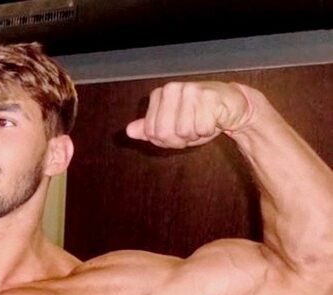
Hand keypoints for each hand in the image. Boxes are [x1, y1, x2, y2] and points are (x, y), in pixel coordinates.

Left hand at [126, 81, 252, 148]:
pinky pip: (202, 128)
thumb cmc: (199, 118)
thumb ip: (149, 129)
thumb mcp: (171, 126)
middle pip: (165, 132)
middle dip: (180, 139)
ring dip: (196, 134)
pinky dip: (210, 129)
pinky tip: (214, 119)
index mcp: (159, 95)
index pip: (153, 133)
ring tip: (203, 121)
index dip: (168, 140)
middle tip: (192, 129)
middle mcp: (172, 88)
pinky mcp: (208, 95)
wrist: (231, 107)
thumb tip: (128, 131)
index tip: (179, 131)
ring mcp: (190, 90)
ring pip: (184, 131)